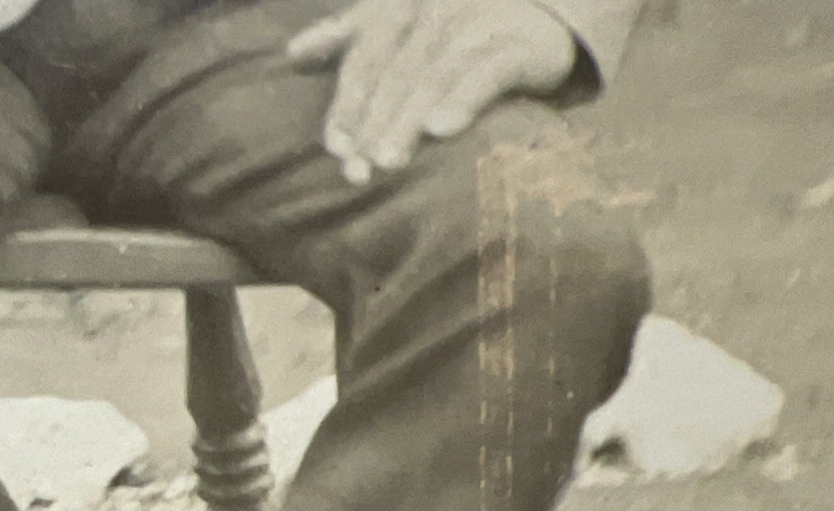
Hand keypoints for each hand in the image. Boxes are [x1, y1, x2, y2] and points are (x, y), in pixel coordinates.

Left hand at [287, 0, 578, 185]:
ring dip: (408, 120)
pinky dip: (463, 98)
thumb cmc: (456, 26)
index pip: (366, 59)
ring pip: (434, 76)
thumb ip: (348, 39)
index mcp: (401, 7)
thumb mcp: (399, 24)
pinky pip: (487, 72)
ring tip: (387, 161)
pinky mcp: (519, 46)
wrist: (541, 10)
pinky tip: (441, 129)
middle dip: (374, 124)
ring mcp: (479, 24)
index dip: (349, 103)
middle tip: (357, 171)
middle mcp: (436, 11)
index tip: (334, 147)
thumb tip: (292, 54)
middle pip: (397, 74)